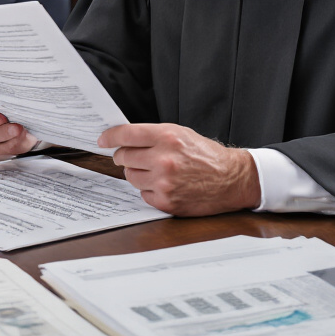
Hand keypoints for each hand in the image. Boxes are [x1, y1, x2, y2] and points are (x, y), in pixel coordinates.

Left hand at [97, 124, 260, 215]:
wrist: (232, 179)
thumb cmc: (206, 156)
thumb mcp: (181, 134)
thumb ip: (153, 135)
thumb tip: (124, 139)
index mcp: (167, 137)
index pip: (126, 134)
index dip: (110, 137)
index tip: (102, 140)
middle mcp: (163, 159)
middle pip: (124, 157)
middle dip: (125, 156)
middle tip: (133, 157)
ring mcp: (164, 182)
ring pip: (131, 177)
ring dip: (138, 174)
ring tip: (157, 172)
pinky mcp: (166, 201)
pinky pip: (143, 194)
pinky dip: (149, 190)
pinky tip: (165, 185)